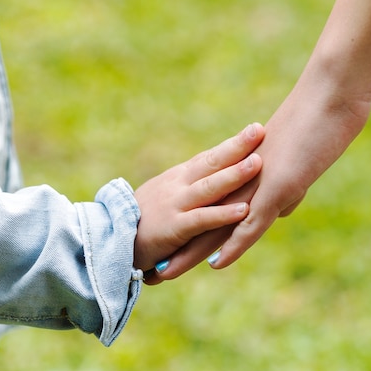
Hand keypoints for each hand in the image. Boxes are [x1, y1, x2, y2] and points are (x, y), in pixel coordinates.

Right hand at [133, 123, 264, 273]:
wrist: (111, 241)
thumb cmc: (144, 222)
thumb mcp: (169, 199)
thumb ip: (193, 192)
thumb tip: (220, 184)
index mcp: (179, 178)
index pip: (209, 157)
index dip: (232, 144)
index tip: (255, 129)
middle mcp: (178, 186)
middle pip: (211, 162)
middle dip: (236, 147)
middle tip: (259, 130)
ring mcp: (176, 205)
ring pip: (209, 187)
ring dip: (234, 175)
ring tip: (257, 164)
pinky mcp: (174, 228)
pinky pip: (202, 219)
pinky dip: (223, 214)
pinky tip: (244, 210)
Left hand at [148, 77, 370, 282]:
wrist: (328, 100)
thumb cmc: (317, 128)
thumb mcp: (298, 165)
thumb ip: (284, 191)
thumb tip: (280, 210)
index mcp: (243, 175)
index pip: (210, 208)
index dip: (189, 230)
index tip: (167, 246)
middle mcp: (241, 180)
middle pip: (202, 220)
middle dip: (175, 246)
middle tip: (148, 269)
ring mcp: (255, 185)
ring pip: (215, 226)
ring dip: (189, 252)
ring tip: (160, 274)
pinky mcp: (275, 189)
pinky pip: (249, 223)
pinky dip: (232, 246)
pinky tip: (214, 265)